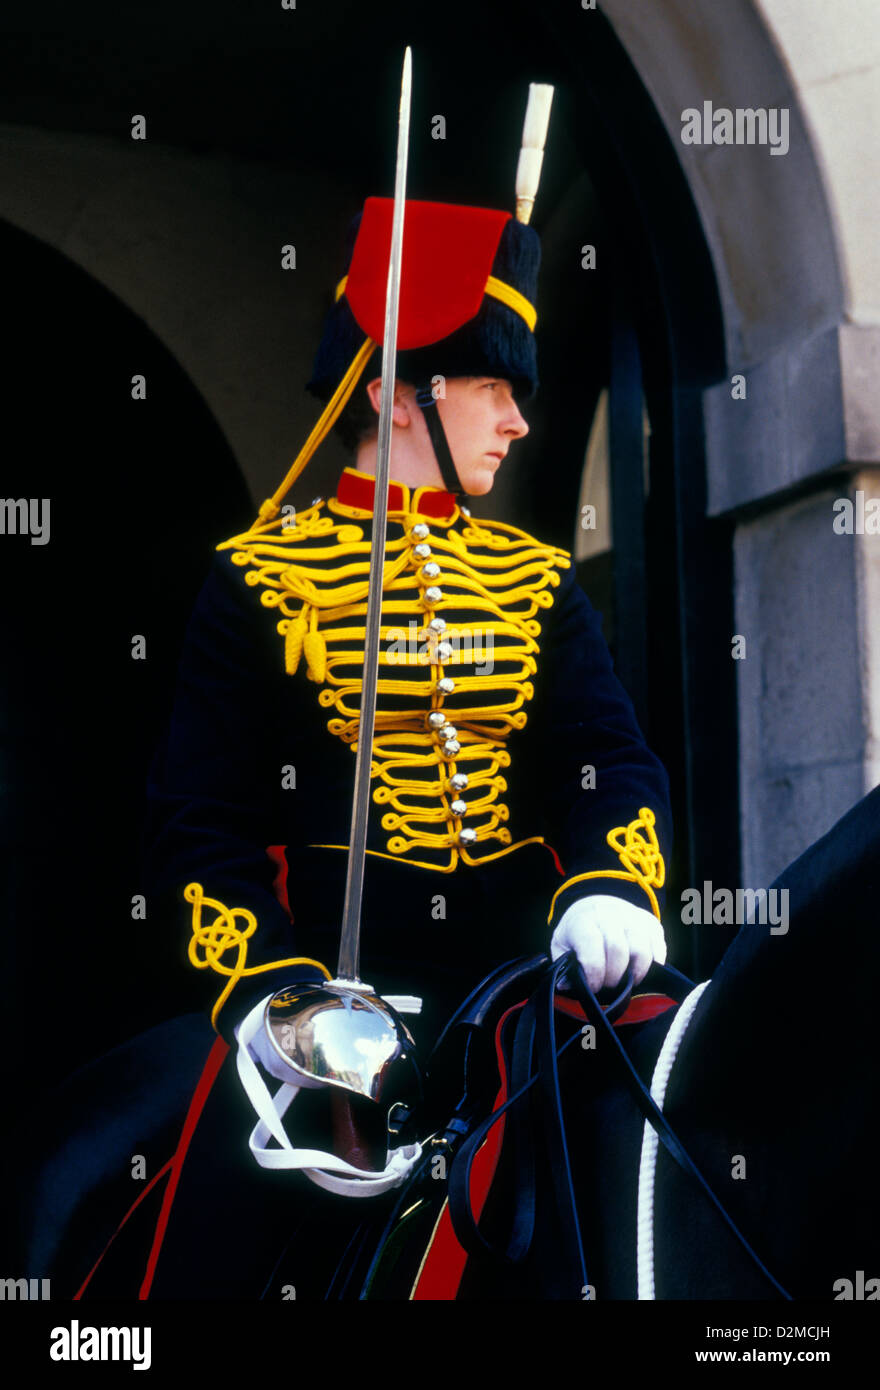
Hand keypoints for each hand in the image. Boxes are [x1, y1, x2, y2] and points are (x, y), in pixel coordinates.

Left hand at [550, 894, 666, 992]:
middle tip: (609, 985)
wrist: (595, 906)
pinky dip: (653, 964)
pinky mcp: (650, 922)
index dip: (594, 972)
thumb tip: (566, 986)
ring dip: (636, 973)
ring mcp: (632, 916)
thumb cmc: (578, 932)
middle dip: (614, 976)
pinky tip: (640, 971)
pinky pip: (658, 947)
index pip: (592, 945)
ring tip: (627, 981)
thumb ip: (563, 966)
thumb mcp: (561, 945)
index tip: (594, 987)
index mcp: (583, 920)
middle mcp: (609, 914)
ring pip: (642, 949)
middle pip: (618, 949)